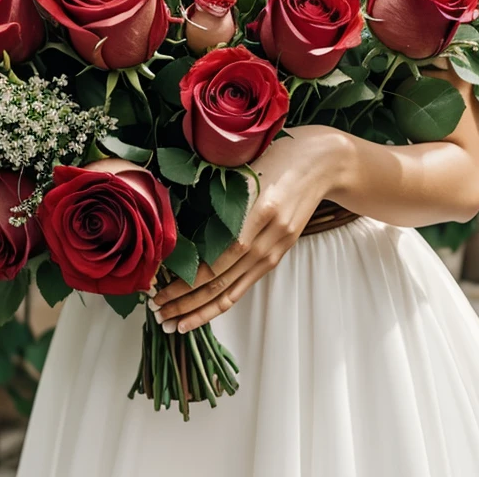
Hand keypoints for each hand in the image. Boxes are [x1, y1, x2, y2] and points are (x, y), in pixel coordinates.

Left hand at [150, 124, 346, 332]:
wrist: (322, 162)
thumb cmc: (279, 155)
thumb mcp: (246, 168)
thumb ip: (218, 195)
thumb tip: (175, 224)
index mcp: (259, 210)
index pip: (218, 258)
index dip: (187, 279)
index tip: (157, 286)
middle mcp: (270, 235)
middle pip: (221, 280)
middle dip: (185, 300)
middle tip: (156, 311)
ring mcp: (277, 248)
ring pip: (233, 290)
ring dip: (201, 310)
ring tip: (173, 323)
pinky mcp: (279, 253)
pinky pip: (247, 284)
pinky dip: (223, 302)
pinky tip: (203, 313)